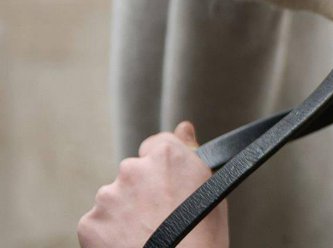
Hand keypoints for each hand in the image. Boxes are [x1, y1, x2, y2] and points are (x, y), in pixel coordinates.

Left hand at [78, 122, 228, 247]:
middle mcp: (133, 168)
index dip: (163, 167)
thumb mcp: (210, 189)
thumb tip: (184, 128)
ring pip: (114, 198)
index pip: (156, 145)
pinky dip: (109, 233)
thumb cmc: (203, 236)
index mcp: (167, 155)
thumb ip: (192, 155)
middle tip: (159, 217)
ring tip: (146, 235)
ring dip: (125, 211)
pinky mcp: (89, 223)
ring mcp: (108, 196)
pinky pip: (98, 222)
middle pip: (133, 173)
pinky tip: (129, 244)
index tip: (169, 186)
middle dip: (142, 190)